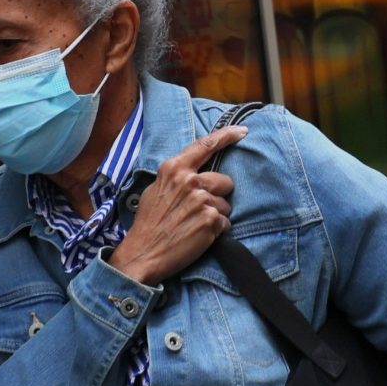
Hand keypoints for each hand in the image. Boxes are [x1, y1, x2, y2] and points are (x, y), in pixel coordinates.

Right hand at [108, 126, 247, 284]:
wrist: (143, 254)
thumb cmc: (148, 223)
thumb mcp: (156, 190)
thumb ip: (177, 177)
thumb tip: (195, 172)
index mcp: (174, 169)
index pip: (206, 145)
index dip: (228, 136)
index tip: (243, 131)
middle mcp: (190, 181)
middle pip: (225, 181)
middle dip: (218, 195)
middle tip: (199, 210)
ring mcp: (202, 201)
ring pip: (226, 205)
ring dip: (216, 216)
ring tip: (194, 225)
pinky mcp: (211, 221)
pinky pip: (226, 223)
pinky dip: (216, 231)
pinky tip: (198, 236)